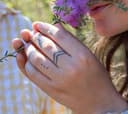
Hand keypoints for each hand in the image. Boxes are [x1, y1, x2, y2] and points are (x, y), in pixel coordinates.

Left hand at [12, 22, 127, 113]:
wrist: (100, 104)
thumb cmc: (95, 75)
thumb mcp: (88, 55)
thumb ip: (71, 40)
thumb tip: (54, 25)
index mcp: (82, 56)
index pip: (58, 36)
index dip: (45, 28)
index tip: (37, 24)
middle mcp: (70, 68)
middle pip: (46, 46)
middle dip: (35, 37)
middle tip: (32, 33)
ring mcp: (59, 80)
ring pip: (36, 58)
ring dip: (29, 48)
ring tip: (29, 44)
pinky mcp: (51, 90)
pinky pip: (33, 73)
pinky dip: (27, 63)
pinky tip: (28, 58)